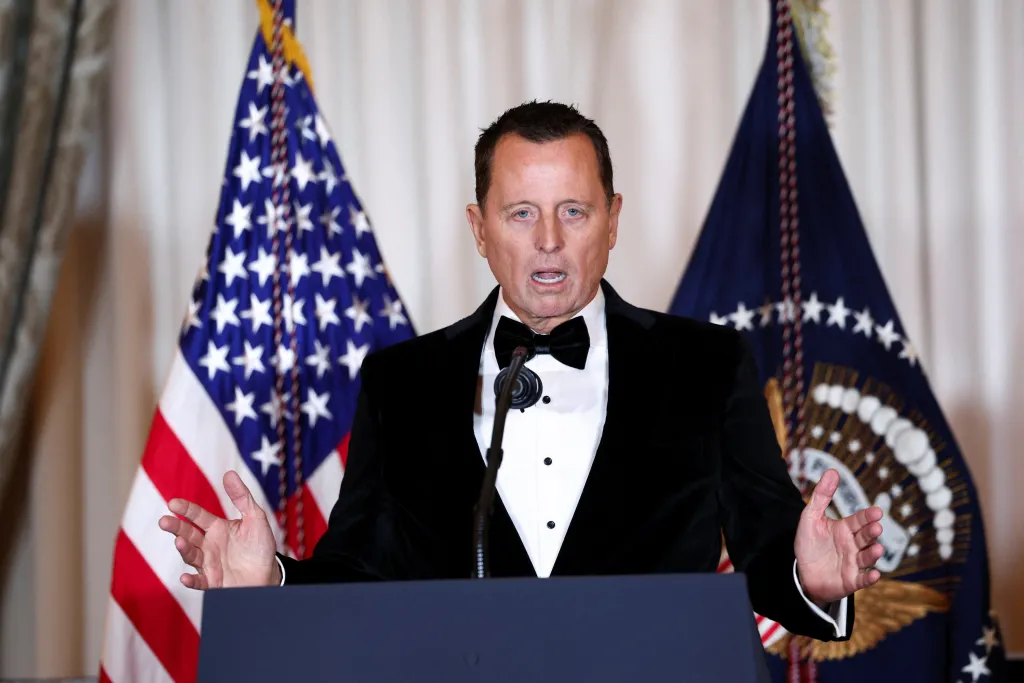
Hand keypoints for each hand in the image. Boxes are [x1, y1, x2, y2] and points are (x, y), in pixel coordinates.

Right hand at [158, 470, 278, 589]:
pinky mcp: (214, 582)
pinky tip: (185, 577)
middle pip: (188, 534)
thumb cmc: (260, 546)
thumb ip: (241, 497)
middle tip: (164, 521)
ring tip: (179, 541)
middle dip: (176, 528)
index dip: (186, 509)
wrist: (269, 574)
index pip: (197, 516)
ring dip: (184, 549)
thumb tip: (229, 473)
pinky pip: (200, 581)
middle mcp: (209, 545)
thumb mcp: (255, 517)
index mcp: (217, 528)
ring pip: (191, 555)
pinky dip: (191, 580)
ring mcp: (209, 564)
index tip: (173, 503)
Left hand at [794, 469, 883, 604]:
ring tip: (877, 548)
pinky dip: (869, 578)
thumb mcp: (811, 517)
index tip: (876, 511)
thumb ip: (821, 496)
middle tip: (876, 527)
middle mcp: (853, 545)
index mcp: (845, 529)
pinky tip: (874, 574)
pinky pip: (862, 580)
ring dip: (873, 554)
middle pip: (865, 537)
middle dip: (871, 532)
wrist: (801, 573)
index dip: (867, 516)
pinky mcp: (850, 581)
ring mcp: (853, 563)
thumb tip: (832, 471)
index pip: (859, 520)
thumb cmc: (808, 544)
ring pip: (867, 557)